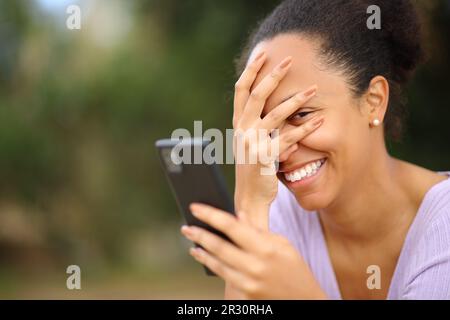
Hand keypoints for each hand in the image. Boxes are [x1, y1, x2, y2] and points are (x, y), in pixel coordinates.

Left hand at [181, 203, 326, 299]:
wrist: (304, 300)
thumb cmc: (295, 269)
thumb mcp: (282, 244)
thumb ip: (258, 230)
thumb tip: (238, 216)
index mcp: (266, 247)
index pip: (231, 226)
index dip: (210, 215)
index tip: (196, 207)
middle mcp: (256, 265)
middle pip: (219, 246)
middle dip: (199, 234)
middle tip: (186, 226)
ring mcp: (249, 282)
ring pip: (216, 263)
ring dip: (201, 251)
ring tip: (191, 241)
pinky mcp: (245, 294)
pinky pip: (223, 275)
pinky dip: (211, 264)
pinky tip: (204, 257)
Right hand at [233, 52, 323, 228]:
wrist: (248, 197)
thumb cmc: (252, 170)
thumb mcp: (249, 144)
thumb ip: (257, 126)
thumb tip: (272, 111)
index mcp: (238, 124)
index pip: (241, 91)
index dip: (250, 71)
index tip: (262, 55)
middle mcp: (243, 130)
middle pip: (256, 95)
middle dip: (273, 75)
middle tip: (289, 61)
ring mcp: (252, 143)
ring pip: (275, 114)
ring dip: (296, 100)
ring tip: (313, 89)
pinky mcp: (265, 157)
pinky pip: (288, 138)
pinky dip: (305, 128)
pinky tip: (319, 119)